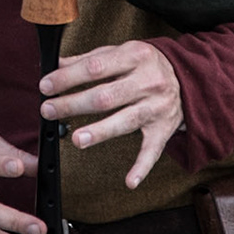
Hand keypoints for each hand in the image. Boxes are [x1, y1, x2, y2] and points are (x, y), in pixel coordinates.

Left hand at [41, 40, 184, 188]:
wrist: (187, 79)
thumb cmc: (145, 65)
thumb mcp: (120, 52)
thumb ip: (90, 59)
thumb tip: (57, 65)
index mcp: (135, 56)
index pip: (96, 68)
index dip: (68, 78)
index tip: (46, 87)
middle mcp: (148, 82)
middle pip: (106, 96)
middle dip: (74, 104)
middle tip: (49, 111)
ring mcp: (156, 107)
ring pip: (125, 121)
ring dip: (99, 132)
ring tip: (76, 139)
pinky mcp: (163, 130)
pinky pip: (152, 150)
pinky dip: (142, 167)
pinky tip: (129, 181)